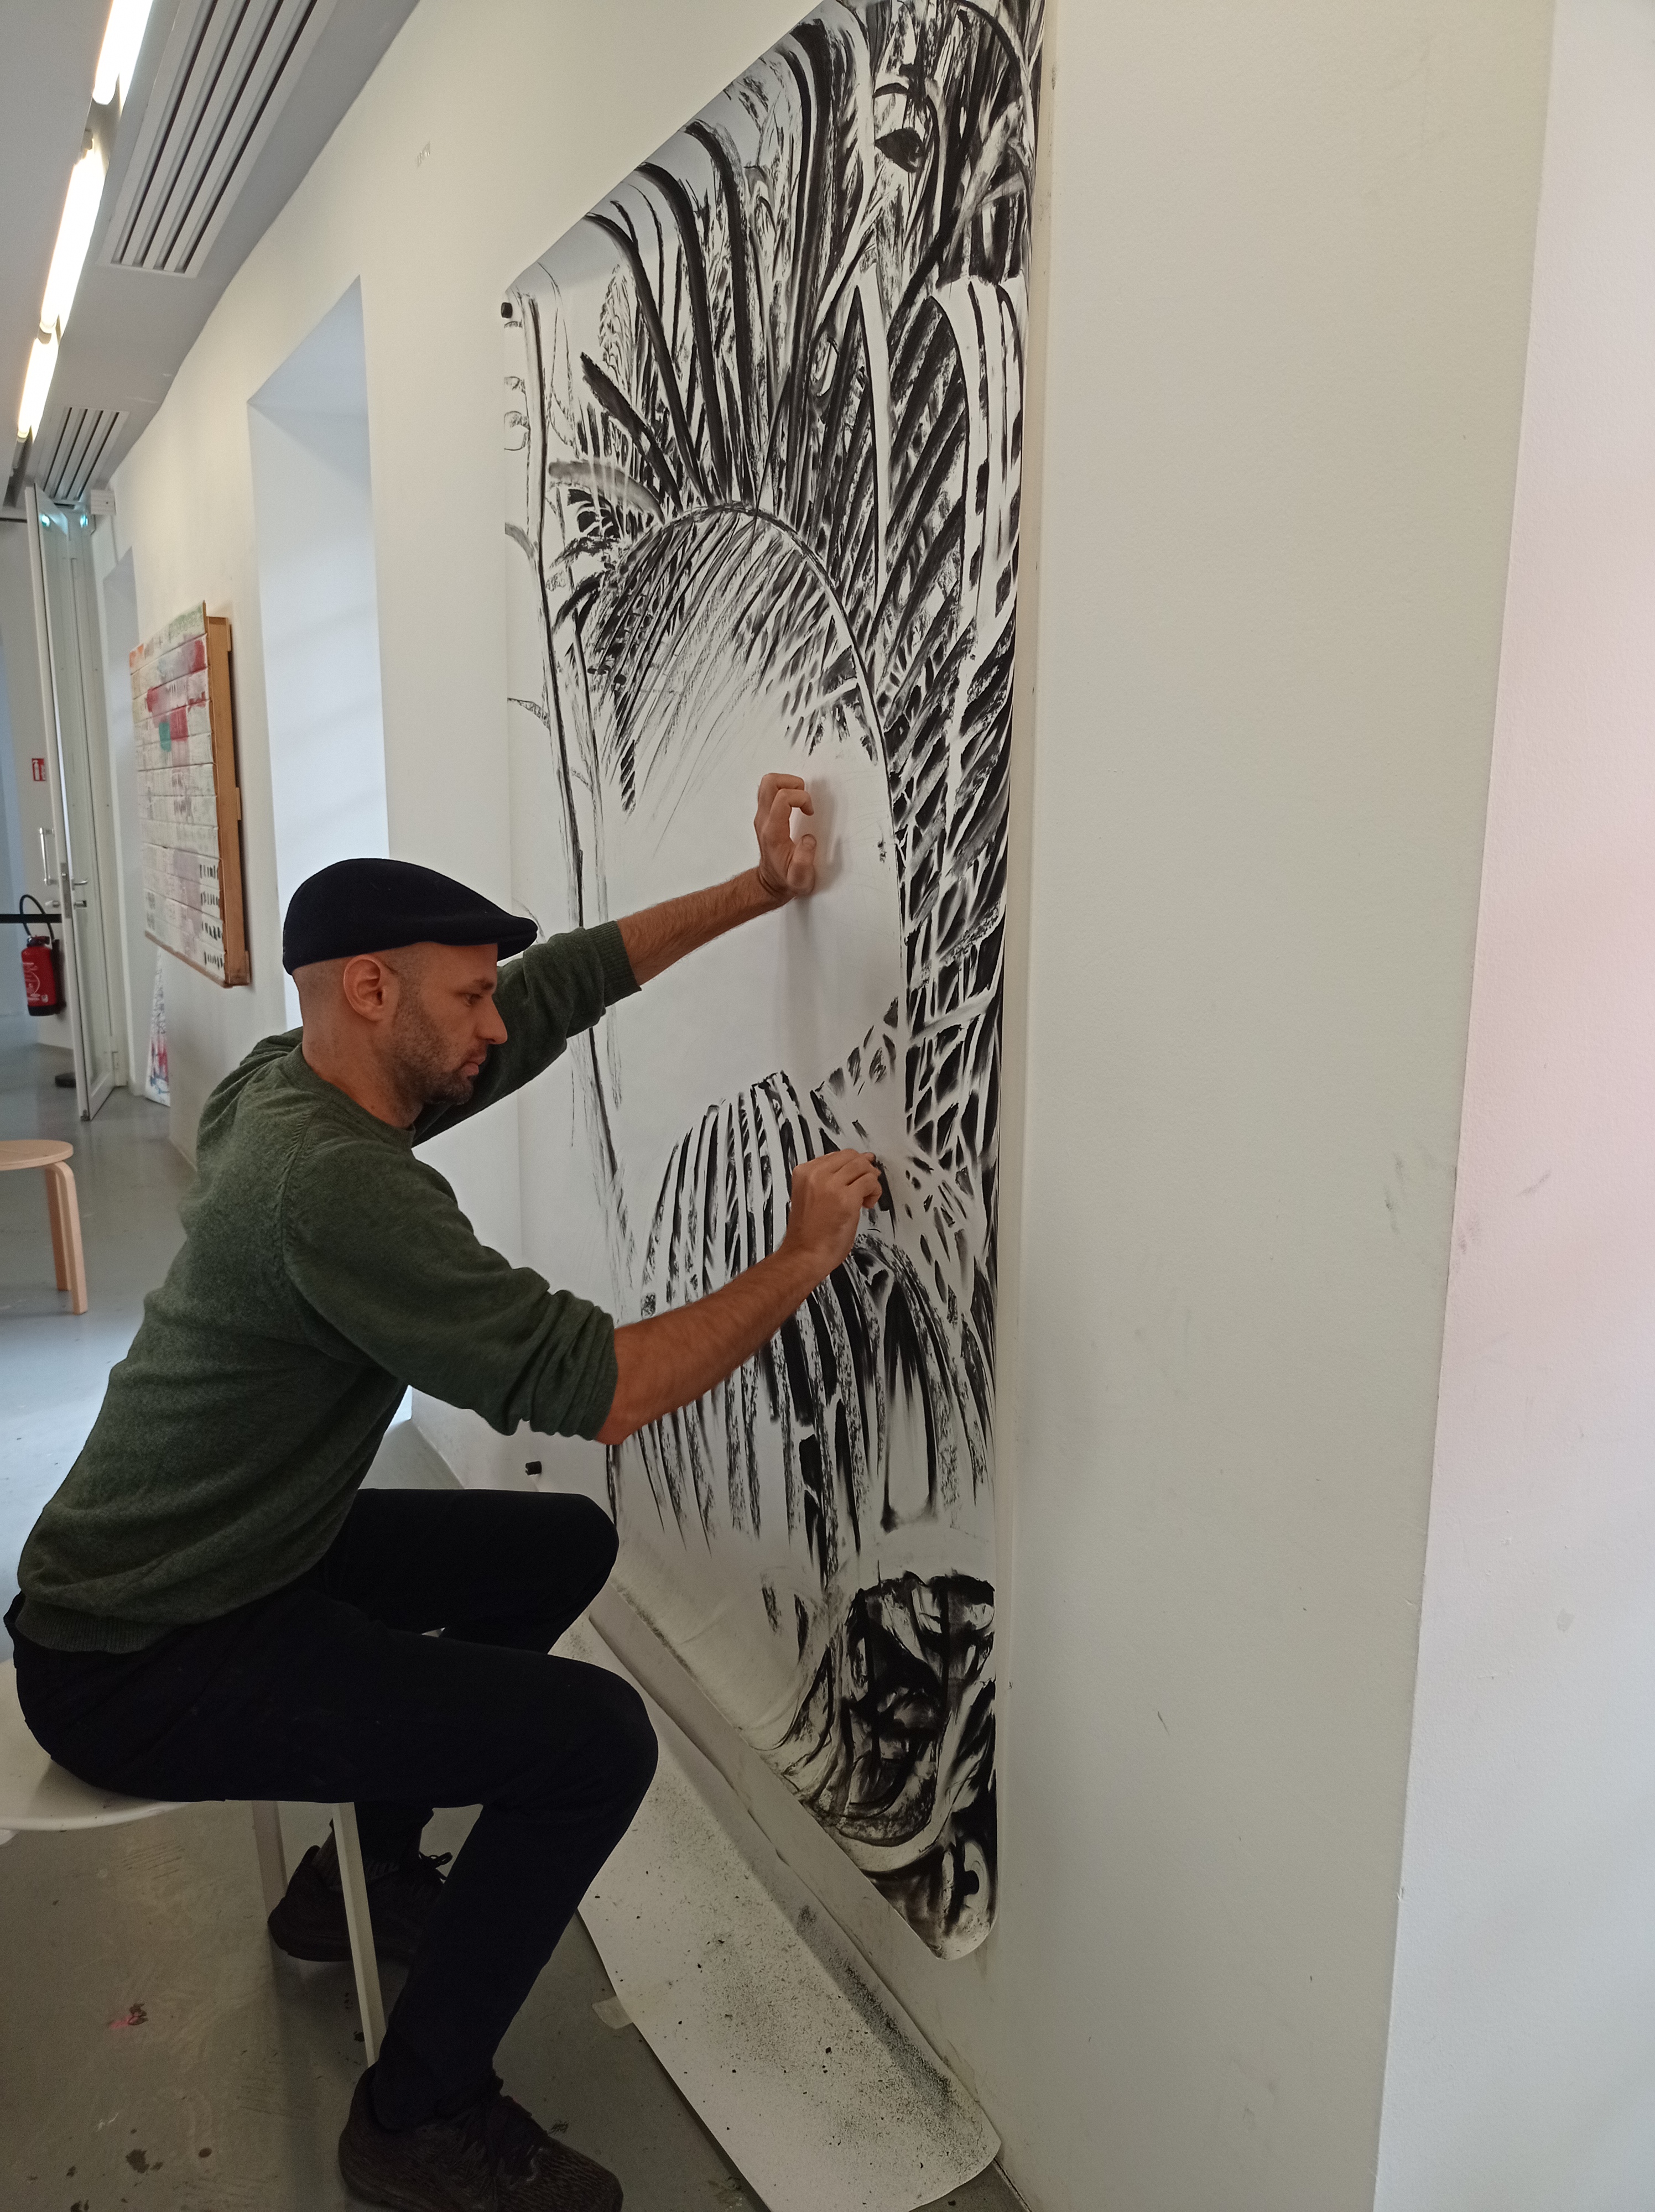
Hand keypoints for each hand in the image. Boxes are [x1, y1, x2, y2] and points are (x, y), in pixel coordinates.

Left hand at [755, 773, 815, 899]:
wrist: (771, 884)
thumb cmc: (786, 880)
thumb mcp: (800, 879)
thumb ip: (804, 861)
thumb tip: (808, 840)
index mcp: (773, 832)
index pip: (782, 797)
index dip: (802, 798)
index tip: (810, 811)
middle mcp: (763, 820)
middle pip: (769, 782)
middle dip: (792, 783)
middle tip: (804, 798)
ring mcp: (762, 817)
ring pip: (767, 784)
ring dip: (787, 785)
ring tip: (801, 800)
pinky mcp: (764, 816)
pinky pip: (770, 792)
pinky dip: (784, 791)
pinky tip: (795, 804)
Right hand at [781, 1150, 882, 1279]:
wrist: (805, 1254)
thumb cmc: (808, 1233)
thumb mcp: (809, 1196)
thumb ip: (825, 1181)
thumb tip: (851, 1170)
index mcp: (804, 1172)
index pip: (836, 1155)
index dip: (851, 1165)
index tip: (856, 1175)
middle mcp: (817, 1174)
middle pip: (851, 1156)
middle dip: (863, 1169)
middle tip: (865, 1184)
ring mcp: (831, 1185)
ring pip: (863, 1166)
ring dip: (871, 1180)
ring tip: (866, 1196)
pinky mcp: (847, 1198)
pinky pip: (871, 1182)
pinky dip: (875, 1191)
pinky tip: (868, 1204)